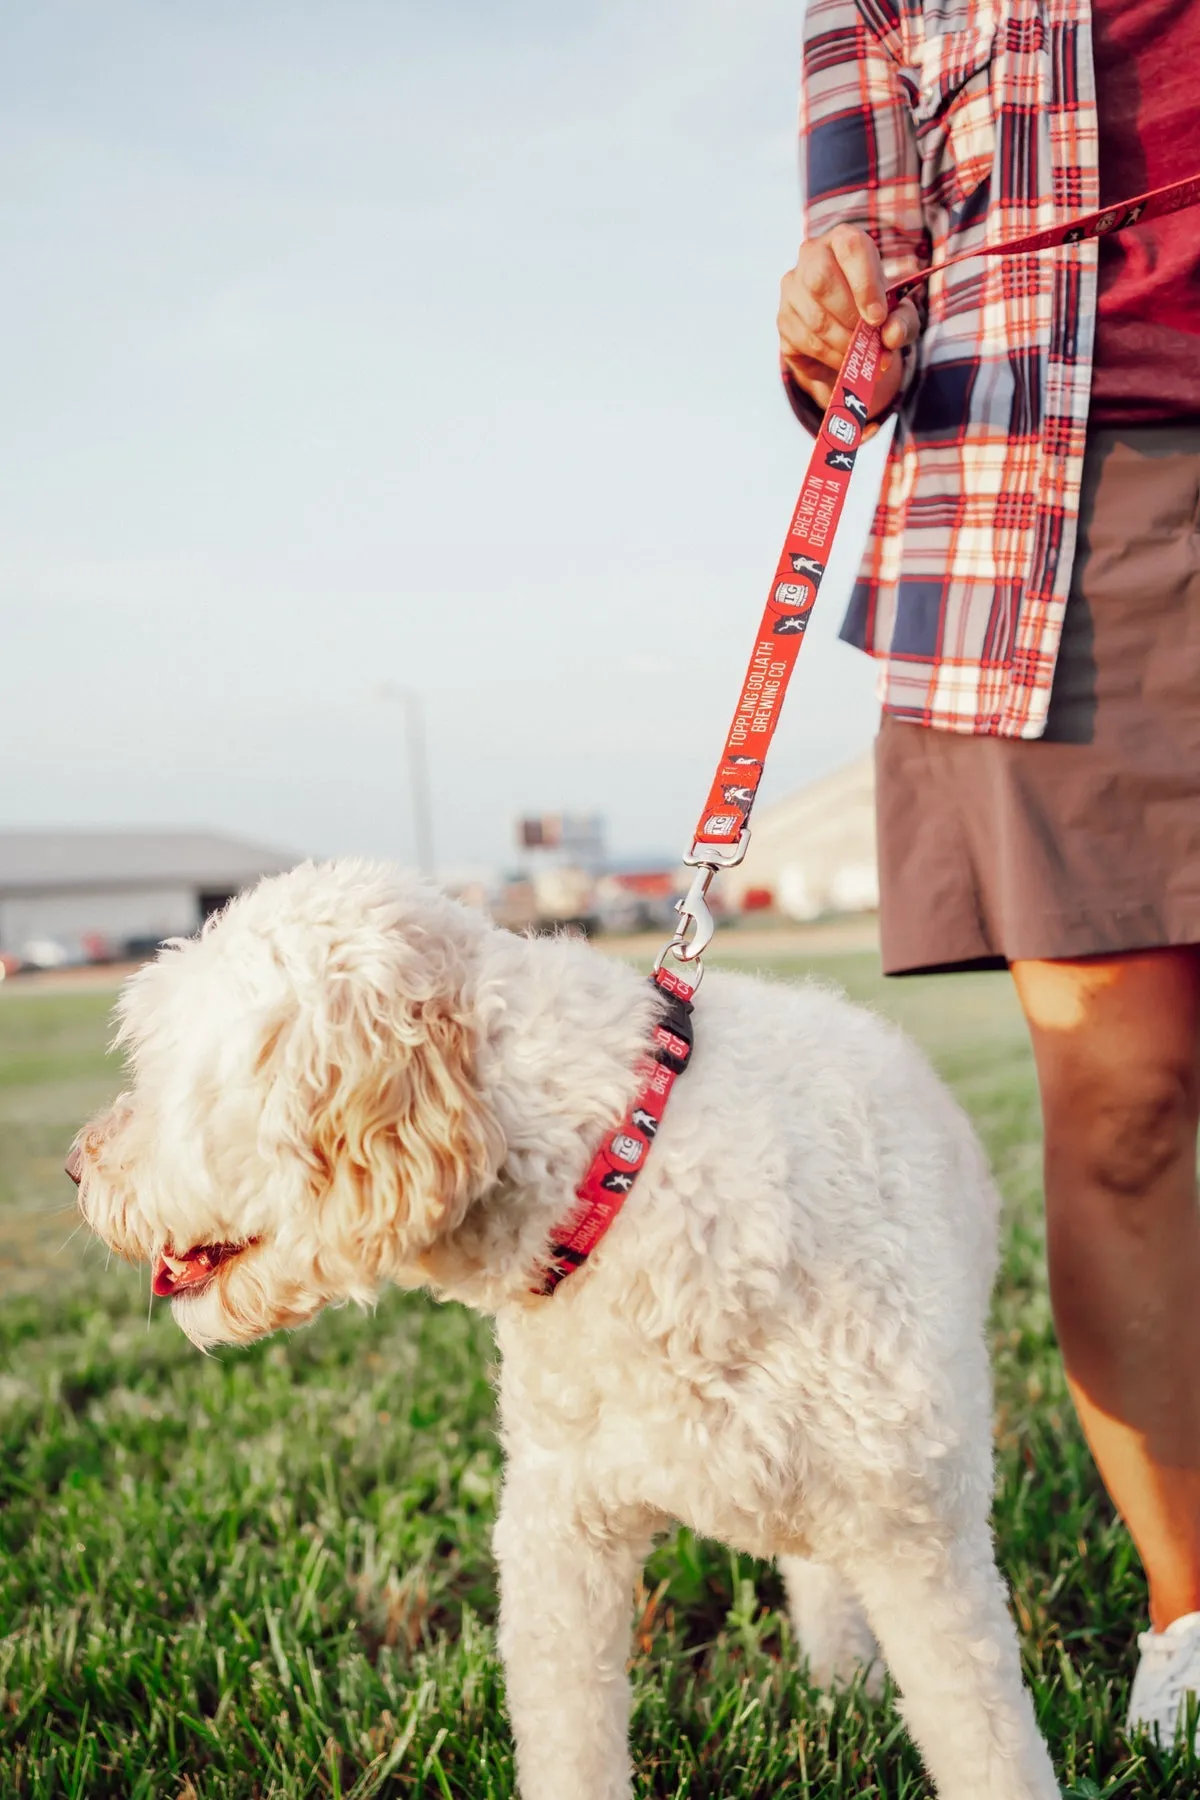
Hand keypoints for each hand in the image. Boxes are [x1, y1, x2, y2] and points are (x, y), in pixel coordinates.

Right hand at [778, 225, 921, 417]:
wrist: (850, 332)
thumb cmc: (876, 310)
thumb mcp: (899, 314)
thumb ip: (902, 321)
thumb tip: (892, 336)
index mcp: (843, 240)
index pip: (850, 248)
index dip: (865, 285)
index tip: (878, 317)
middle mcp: (811, 256)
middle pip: (820, 281)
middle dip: (849, 317)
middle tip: (868, 338)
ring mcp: (792, 288)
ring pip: (814, 318)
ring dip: (843, 344)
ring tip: (862, 355)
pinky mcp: (783, 319)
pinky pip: (805, 342)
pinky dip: (829, 357)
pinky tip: (844, 360)